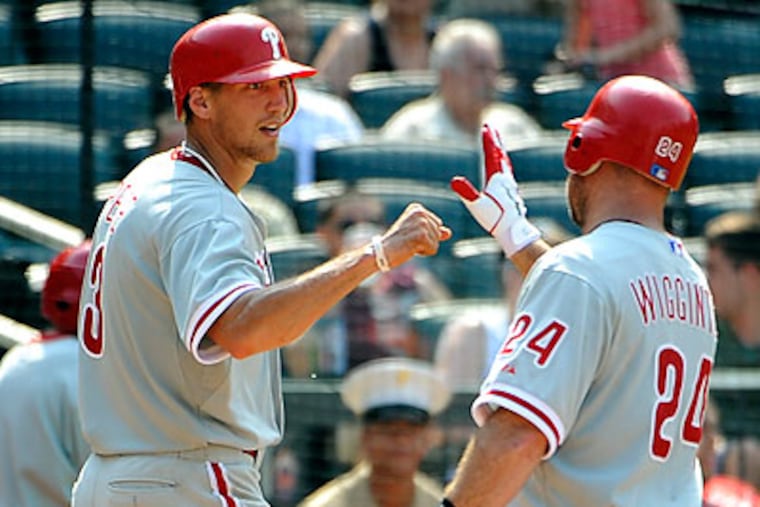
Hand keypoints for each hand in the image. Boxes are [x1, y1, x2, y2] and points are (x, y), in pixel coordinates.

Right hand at [379, 204, 451, 269]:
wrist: (382, 251)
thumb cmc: (397, 243)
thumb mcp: (416, 234)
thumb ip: (433, 231)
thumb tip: (448, 232)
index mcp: (417, 208)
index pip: (437, 224)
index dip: (426, 234)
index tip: (409, 235)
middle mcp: (420, 212)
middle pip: (439, 232)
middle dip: (427, 241)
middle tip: (409, 241)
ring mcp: (421, 223)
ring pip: (437, 242)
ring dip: (424, 247)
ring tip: (409, 245)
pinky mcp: (422, 235)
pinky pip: (433, 249)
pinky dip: (424, 253)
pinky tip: (410, 249)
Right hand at [450, 124, 539, 256]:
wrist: (514, 231)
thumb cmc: (495, 219)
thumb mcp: (476, 206)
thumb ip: (466, 192)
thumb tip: (454, 180)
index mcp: (496, 178)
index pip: (491, 154)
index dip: (488, 141)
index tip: (486, 128)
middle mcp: (505, 179)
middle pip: (500, 154)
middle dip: (495, 141)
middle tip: (491, 128)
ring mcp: (509, 185)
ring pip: (505, 162)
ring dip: (500, 151)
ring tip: (497, 145)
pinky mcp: (511, 192)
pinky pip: (507, 172)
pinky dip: (503, 163)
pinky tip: (503, 169)